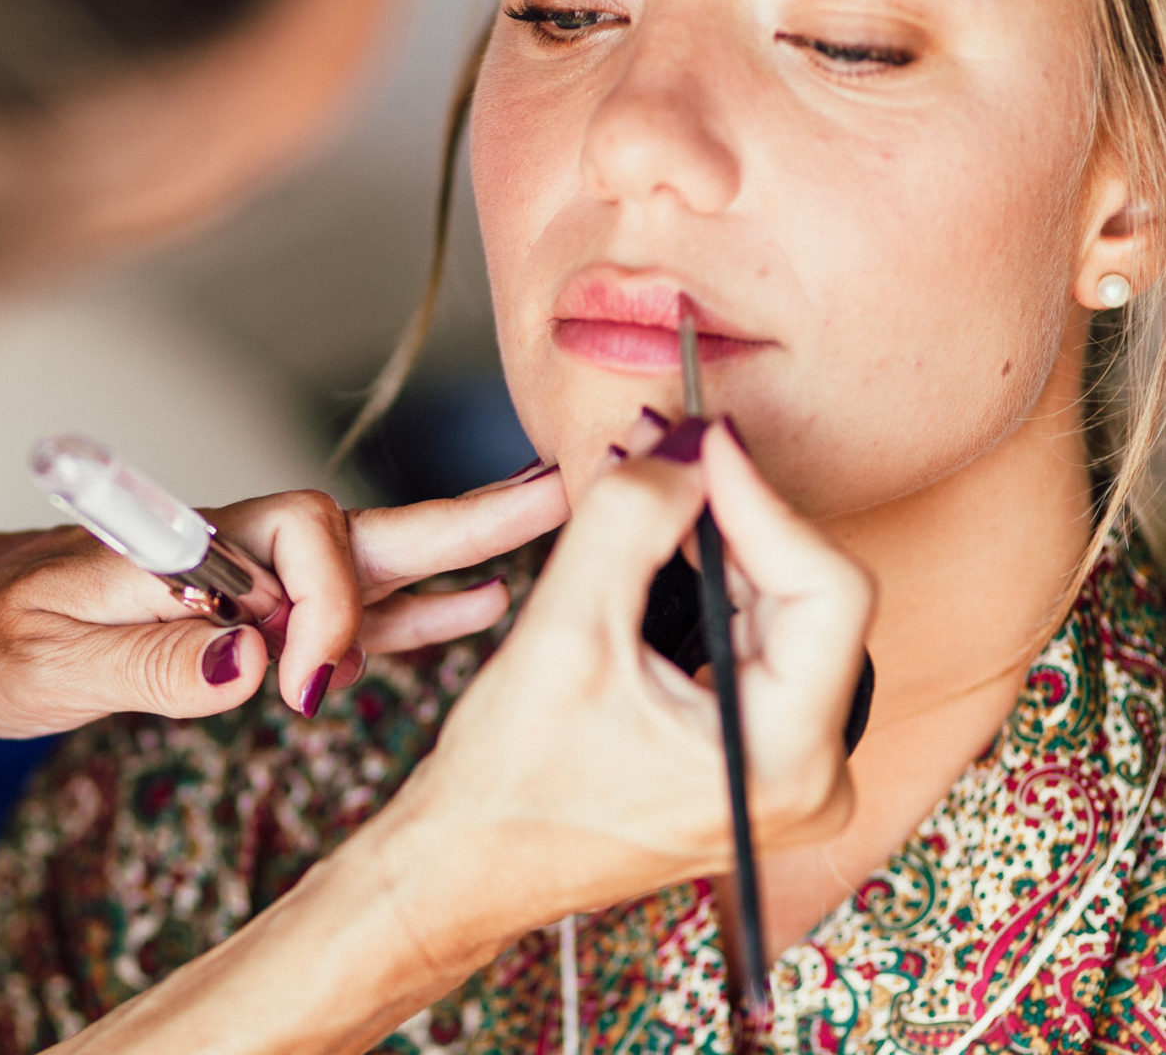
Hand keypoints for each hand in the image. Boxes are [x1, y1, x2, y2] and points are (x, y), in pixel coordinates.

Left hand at [0, 468, 568, 737]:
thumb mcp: (48, 655)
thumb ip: (155, 659)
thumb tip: (259, 661)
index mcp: (194, 542)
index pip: (310, 542)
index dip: (332, 611)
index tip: (301, 690)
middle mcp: (236, 551)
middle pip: (369, 529)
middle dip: (464, 520)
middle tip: (560, 494)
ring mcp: (251, 585)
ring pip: (375, 566)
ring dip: (459, 555)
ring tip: (550, 533)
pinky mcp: (249, 622)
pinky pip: (349, 614)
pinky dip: (415, 611)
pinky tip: (472, 612)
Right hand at [370, 421, 873, 965]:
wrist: (473, 861)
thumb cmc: (509, 782)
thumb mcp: (565, 631)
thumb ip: (630, 520)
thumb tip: (683, 446)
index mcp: (787, 762)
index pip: (828, 588)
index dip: (761, 499)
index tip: (701, 440)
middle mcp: (813, 776)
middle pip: (811, 595)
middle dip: (733, 517)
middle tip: (666, 452)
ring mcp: (792, 771)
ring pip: (785, 611)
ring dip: (719, 546)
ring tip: (654, 492)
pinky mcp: (760, 755)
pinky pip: (760, 642)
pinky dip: (712, 587)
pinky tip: (661, 552)